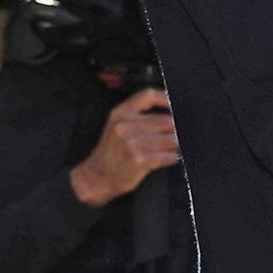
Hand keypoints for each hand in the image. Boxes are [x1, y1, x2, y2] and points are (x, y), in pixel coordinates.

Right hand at [70, 88, 179, 207]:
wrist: (97, 176)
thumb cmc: (111, 151)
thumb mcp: (117, 125)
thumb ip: (138, 115)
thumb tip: (171, 111)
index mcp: (120, 113)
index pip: (148, 95)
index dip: (166, 99)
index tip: (176, 107)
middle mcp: (126, 125)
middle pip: (167, 120)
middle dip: (174, 130)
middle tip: (173, 136)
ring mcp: (133, 143)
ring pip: (172, 139)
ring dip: (174, 145)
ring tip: (166, 149)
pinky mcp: (140, 159)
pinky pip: (169, 155)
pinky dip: (172, 157)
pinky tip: (166, 158)